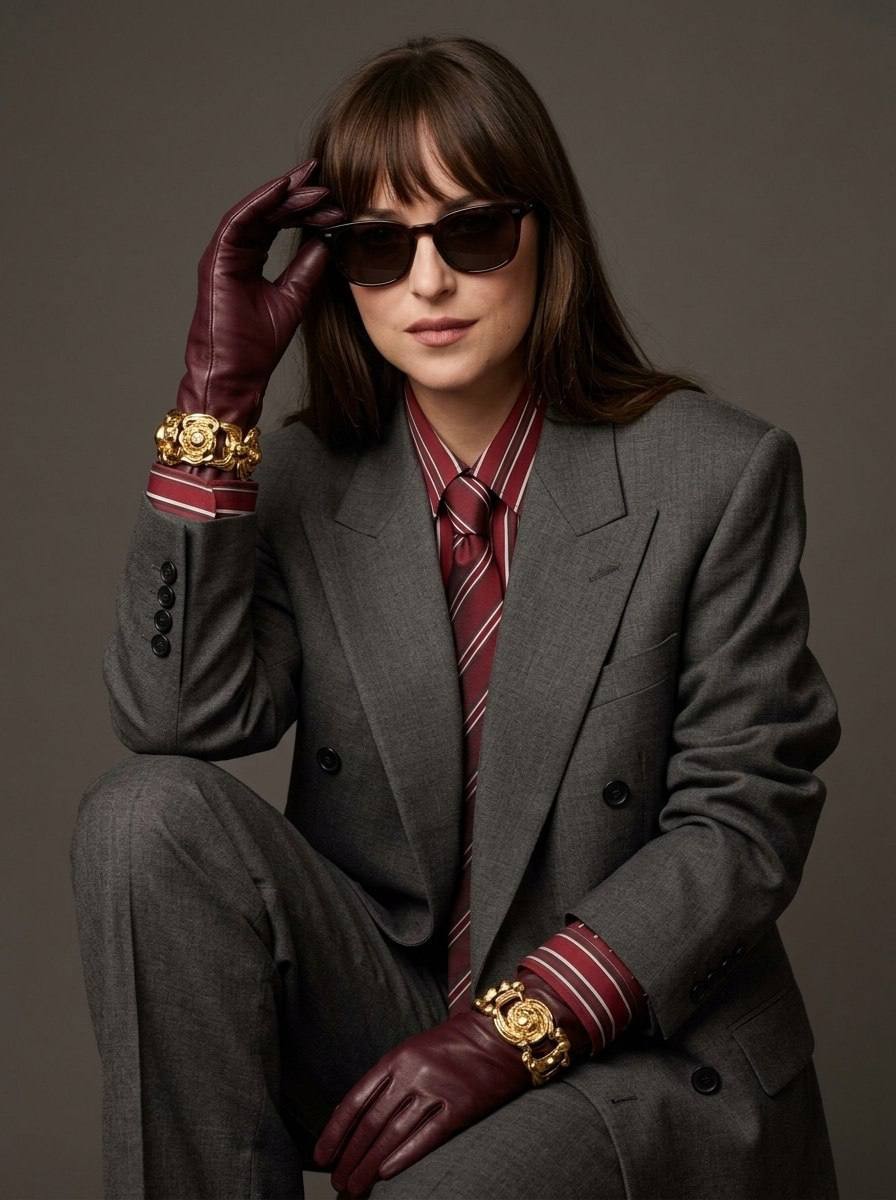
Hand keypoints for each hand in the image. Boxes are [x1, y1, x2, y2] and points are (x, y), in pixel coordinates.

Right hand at [175, 157, 343, 478]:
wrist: (236, 375)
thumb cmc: (256, 347)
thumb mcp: (294, 298)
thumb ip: (308, 267)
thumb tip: (329, 239)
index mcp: (250, 259)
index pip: (278, 223)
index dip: (304, 208)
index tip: (333, 198)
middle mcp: (235, 252)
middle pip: (268, 212)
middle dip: (297, 194)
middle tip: (325, 180)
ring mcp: (223, 254)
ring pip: (255, 211)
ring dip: (283, 195)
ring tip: (312, 182)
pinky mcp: (215, 260)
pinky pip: (238, 221)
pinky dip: (260, 202)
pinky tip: (283, 189)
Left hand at [312, 968, 590, 1197]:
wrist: (502, 1034)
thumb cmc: (455, 1044)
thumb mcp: (415, 1050)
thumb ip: (390, 1079)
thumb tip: (362, 1120)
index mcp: (396, 1058)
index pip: (355, 1101)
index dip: (336, 1132)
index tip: (321, 1156)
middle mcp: (412, 1074)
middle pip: (371, 1124)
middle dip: (350, 1157)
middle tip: (337, 1183)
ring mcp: (437, 1090)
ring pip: (393, 1135)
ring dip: (369, 1166)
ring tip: (354, 1187)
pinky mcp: (461, 1107)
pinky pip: (426, 1137)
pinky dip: (403, 1157)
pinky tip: (386, 1174)